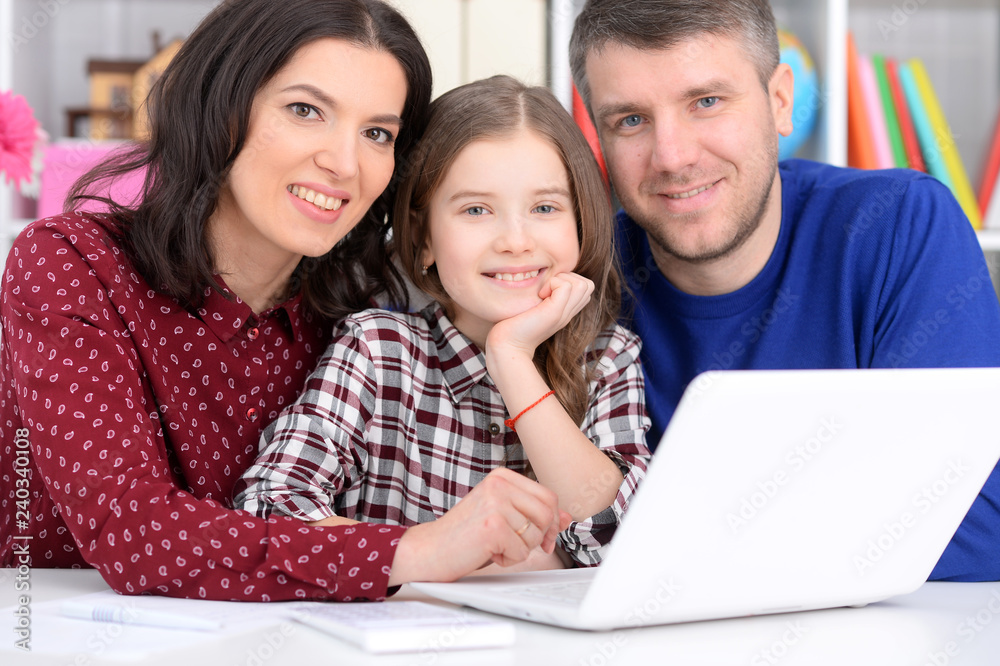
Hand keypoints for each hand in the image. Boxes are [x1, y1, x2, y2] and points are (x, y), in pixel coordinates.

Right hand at [387, 468, 571, 584]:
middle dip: (538, 537)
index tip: (539, 537)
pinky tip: (488, 552)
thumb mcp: (503, 517)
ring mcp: (495, 503)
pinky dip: (508, 559)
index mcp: (502, 476)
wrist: (430, 549)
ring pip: (536, 534)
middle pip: (548, 514)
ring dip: (520, 549)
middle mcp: (499, 484)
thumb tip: (566, 517)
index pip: (549, 496)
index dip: (550, 522)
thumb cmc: (466, 535)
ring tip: (495, 545)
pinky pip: (522, 552)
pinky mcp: (493, 525)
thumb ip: (533, 513)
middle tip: (515, 545)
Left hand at [486, 272, 593, 360]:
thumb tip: (547, 276)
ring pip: (583, 284)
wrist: (507, 345)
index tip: (548, 289)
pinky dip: (552, 283)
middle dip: (568, 278)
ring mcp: (564, 314)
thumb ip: (545, 294)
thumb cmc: (514, 324)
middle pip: (588, 285)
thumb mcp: (535, 306)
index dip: (569, 281)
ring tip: (544, 293)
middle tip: (547, 289)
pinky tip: (540, 296)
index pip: (586, 288)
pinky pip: (566, 286)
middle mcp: (569, 313)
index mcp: (566, 311)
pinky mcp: (555, 313)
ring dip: (562, 280)